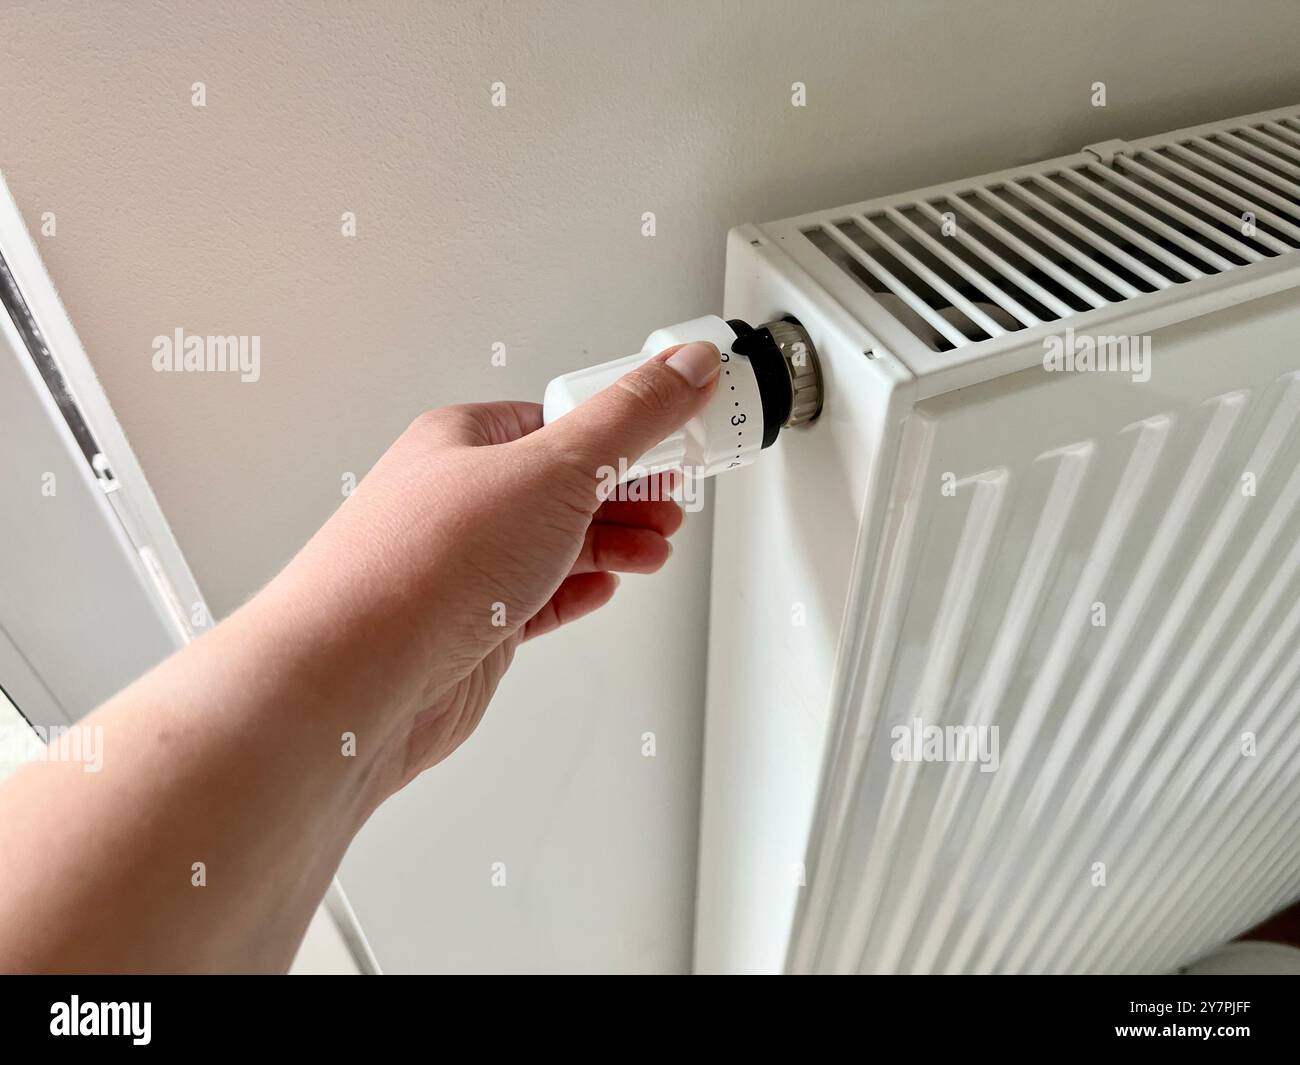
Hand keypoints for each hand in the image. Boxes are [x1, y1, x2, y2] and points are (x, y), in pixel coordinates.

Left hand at [267, 340, 721, 798]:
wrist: (356, 679)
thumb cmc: (419, 567)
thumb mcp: (554, 469)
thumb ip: (629, 420)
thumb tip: (684, 369)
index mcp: (466, 439)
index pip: (564, 416)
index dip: (629, 426)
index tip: (681, 433)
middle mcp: (461, 499)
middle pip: (567, 482)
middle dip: (630, 492)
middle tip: (676, 499)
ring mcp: (467, 566)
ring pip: (557, 541)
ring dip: (614, 542)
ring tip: (656, 546)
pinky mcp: (473, 627)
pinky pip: (539, 597)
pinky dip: (579, 589)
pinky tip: (602, 586)